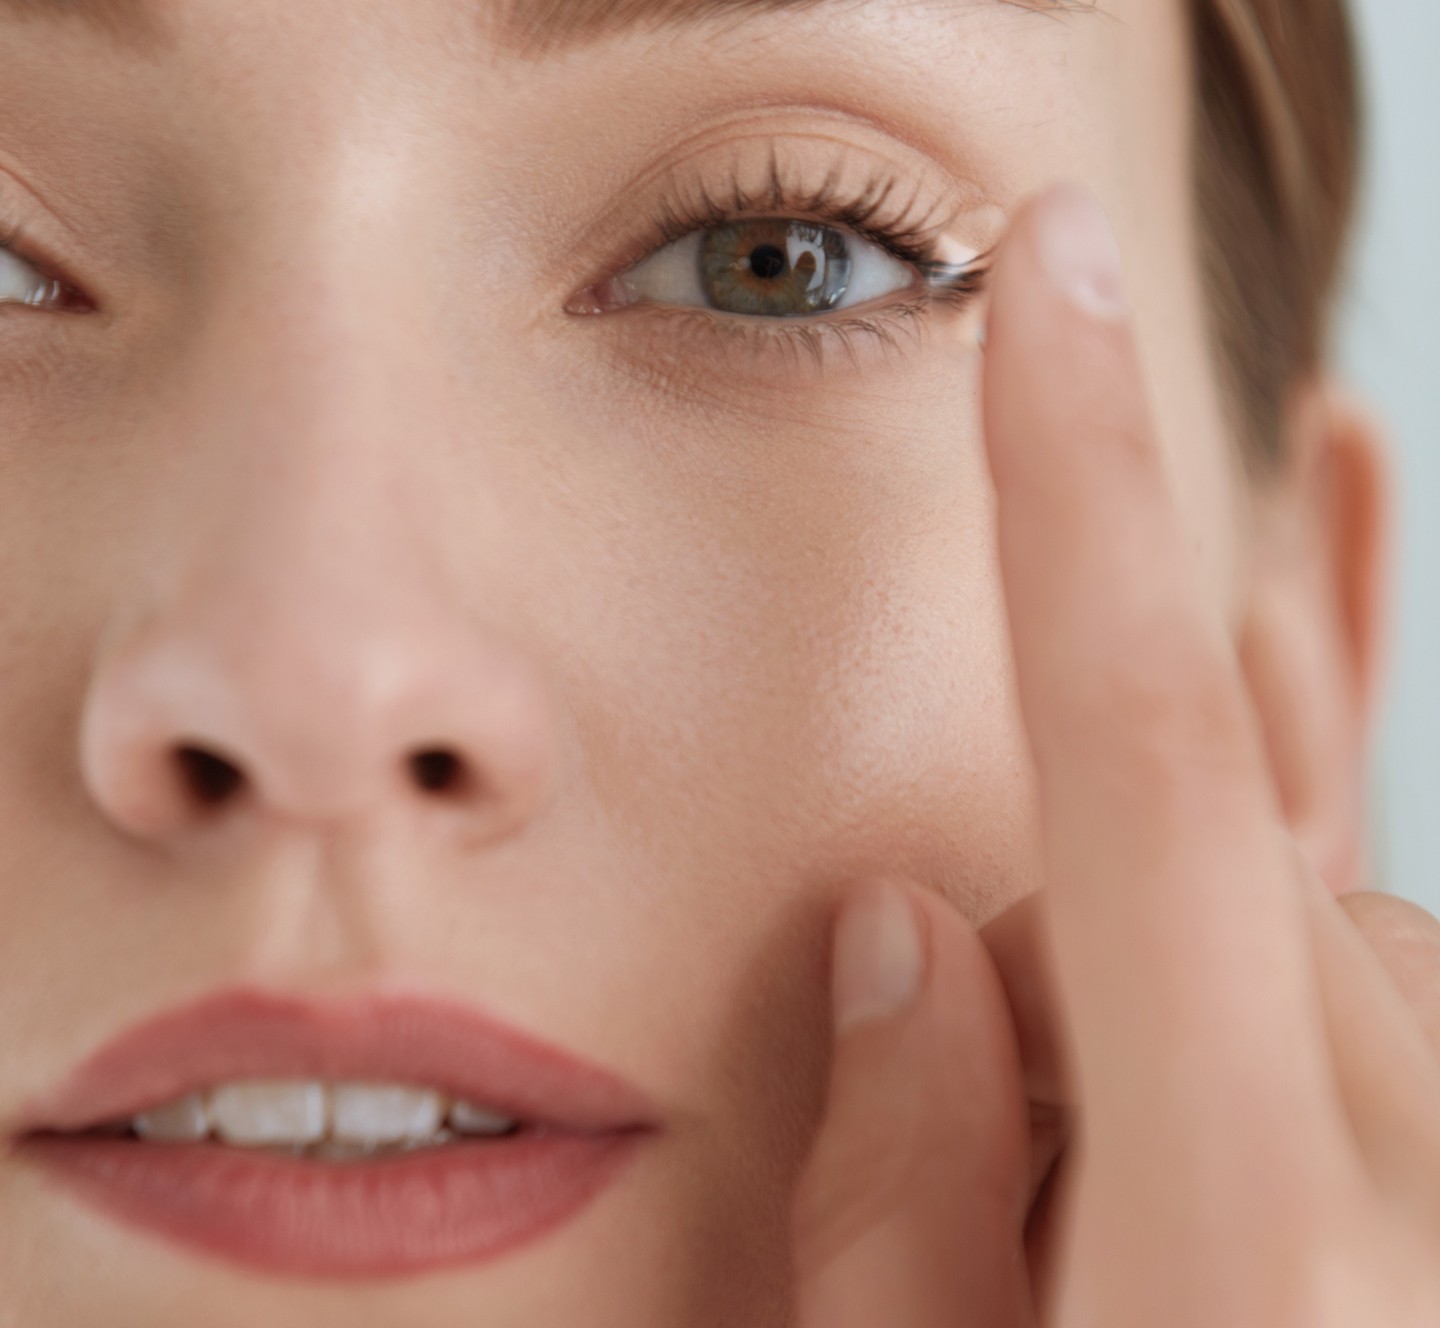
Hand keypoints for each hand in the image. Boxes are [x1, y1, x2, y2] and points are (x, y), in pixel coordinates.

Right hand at [789, 184, 1439, 1326]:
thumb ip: (901, 1197)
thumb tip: (914, 922)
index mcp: (1255, 1240)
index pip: (1133, 746)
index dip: (1074, 484)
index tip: (1051, 279)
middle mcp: (1433, 1166)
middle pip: (1199, 881)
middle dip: (1070, 953)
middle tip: (1019, 1167)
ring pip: (1307, 931)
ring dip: (1191, 996)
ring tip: (1156, 1223)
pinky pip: (1380, 916)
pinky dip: (1299, 828)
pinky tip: (1315, 540)